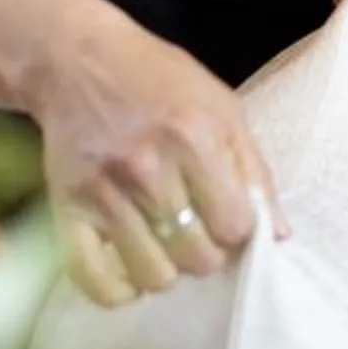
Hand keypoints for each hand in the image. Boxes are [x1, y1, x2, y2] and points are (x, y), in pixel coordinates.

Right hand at [26, 10, 286, 308]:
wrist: (76, 58)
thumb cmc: (157, 80)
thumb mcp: (221, 106)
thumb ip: (252, 170)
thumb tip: (279, 236)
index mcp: (194, 138)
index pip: (236, 226)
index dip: (238, 229)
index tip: (226, 217)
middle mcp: (148, 168)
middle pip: (198, 258)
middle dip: (205, 251)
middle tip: (194, 229)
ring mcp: (105, 191)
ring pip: (154, 276)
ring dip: (165, 268)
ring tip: (162, 243)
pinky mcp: (68, 207)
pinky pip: (95, 280)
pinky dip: (117, 290)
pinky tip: (129, 268)